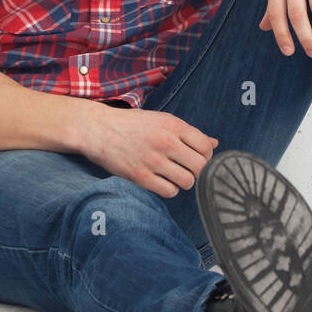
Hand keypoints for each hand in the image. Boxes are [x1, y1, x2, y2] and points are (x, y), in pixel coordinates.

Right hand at [81, 105, 217, 197]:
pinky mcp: (140, 176)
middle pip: (200, 166)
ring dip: (185, 181)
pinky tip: (163, 182)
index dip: (207, 156)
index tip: (198, 158)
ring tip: (175, 176)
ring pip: (187, 181)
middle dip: (198, 170)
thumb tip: (214, 143)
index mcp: (174, 125)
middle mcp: (166, 142)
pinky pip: (169, 191)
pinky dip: (170, 189)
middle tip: (188, 169)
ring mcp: (153, 160)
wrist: (97, 129)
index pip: (205, 147)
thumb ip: (189, 132)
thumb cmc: (132, 124)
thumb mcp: (162, 120)